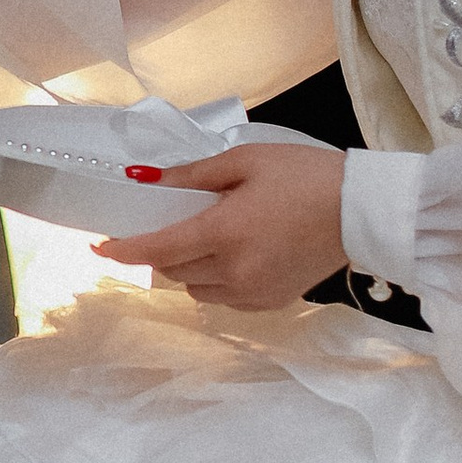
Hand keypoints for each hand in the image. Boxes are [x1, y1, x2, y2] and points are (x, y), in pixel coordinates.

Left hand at [99, 141, 346, 310]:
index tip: (99, 247)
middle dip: (159, 251)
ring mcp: (254, 291)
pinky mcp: (272, 302)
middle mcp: (235, 270)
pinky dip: (215, 281)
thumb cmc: (305, 175)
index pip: (158, 249)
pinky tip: (230, 257)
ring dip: (187, 268)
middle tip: (165, 226)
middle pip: (172, 270)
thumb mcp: (245, 160)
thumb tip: (147, 181)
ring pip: (196, 289)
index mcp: (225, 232)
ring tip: (204, 240)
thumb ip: (192, 176)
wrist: (362, 211)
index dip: (123, 250)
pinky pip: (224, 298)